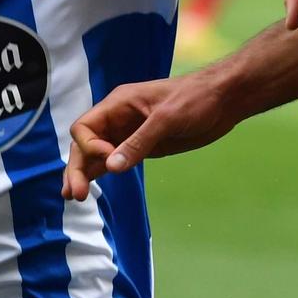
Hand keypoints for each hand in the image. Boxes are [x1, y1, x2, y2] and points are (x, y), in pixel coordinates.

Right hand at [62, 74, 236, 199]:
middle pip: (85, 145)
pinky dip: (101, 173)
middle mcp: (118, 119)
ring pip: (96, 155)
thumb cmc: (196, 99)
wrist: (223, 100)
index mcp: (118, 104)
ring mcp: (129, 134)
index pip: (85, 127)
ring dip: (84, 174)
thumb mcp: (166, 119)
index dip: (89, 147)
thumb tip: (110, 167)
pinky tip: (90, 188)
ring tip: (74, 197)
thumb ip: (138, 142)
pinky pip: (114, 160)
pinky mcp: (142, 147)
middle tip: (75, 195)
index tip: (108, 160)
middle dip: (77, 167)